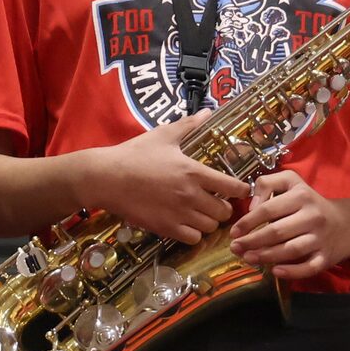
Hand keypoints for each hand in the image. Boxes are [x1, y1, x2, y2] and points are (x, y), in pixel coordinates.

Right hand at [88, 113, 248, 242]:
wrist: (107, 177)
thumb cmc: (135, 154)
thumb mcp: (163, 135)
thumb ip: (189, 125)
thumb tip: (208, 111)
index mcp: (194, 171)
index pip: (232, 187)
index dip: (241, 190)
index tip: (240, 190)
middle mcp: (191, 195)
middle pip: (225, 211)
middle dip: (224, 207)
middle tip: (216, 201)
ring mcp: (179, 214)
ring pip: (211, 227)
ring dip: (209, 221)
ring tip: (201, 214)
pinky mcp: (166, 228)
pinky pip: (194, 239)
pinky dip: (194, 234)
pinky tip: (187, 224)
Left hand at [229, 168, 349, 279]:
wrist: (349, 223)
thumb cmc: (310, 203)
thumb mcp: (291, 183)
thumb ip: (267, 184)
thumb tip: (251, 206)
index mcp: (301, 196)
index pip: (268, 209)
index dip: (248, 222)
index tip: (233, 231)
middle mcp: (313, 216)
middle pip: (277, 231)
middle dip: (252, 241)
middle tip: (235, 248)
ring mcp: (321, 238)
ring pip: (291, 250)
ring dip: (267, 256)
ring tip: (248, 258)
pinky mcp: (327, 257)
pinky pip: (309, 267)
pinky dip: (292, 271)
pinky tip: (275, 271)